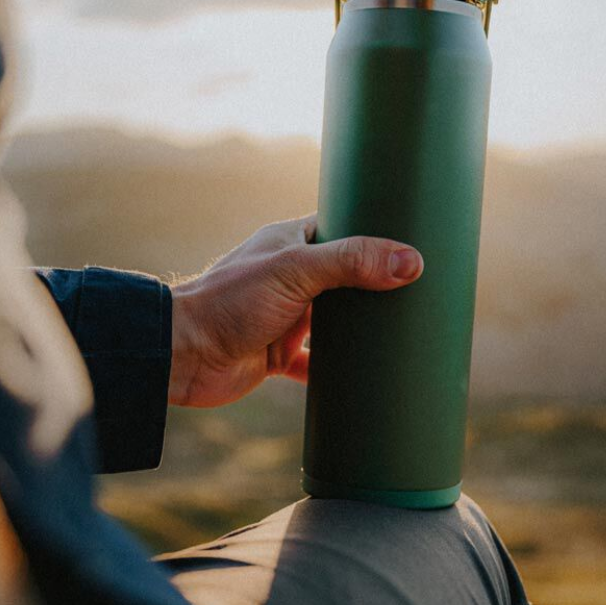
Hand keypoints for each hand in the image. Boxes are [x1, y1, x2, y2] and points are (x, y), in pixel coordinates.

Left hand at [168, 215, 422, 407]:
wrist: (183, 354)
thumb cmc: (230, 300)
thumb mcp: (296, 271)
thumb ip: (352, 263)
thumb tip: (411, 261)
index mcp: (292, 243)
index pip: (343, 228)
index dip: (375, 234)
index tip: (415, 241)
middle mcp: (292, 276)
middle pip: (346, 277)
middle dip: (376, 285)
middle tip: (421, 291)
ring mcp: (287, 315)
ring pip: (335, 320)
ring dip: (361, 329)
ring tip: (405, 332)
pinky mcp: (280, 353)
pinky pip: (317, 363)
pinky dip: (338, 370)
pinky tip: (367, 376)